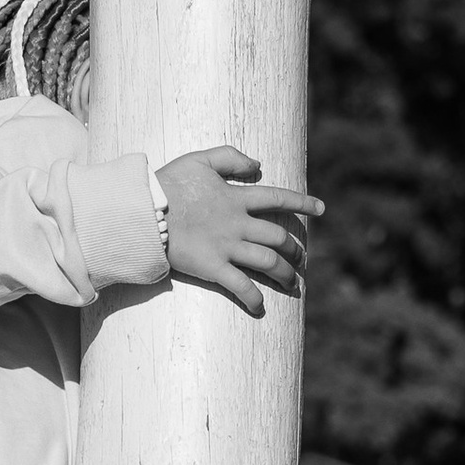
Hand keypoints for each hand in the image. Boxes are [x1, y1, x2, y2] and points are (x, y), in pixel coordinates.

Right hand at [155, 144, 322, 315]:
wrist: (143, 210)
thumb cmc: (166, 183)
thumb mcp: (199, 159)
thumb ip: (230, 158)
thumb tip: (258, 165)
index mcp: (236, 198)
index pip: (278, 199)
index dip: (302, 203)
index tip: (321, 209)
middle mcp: (237, 224)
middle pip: (279, 237)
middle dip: (296, 249)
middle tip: (302, 258)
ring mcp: (226, 247)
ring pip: (269, 263)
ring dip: (286, 275)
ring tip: (293, 284)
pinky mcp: (212, 268)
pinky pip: (241, 286)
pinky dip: (254, 298)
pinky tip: (260, 307)